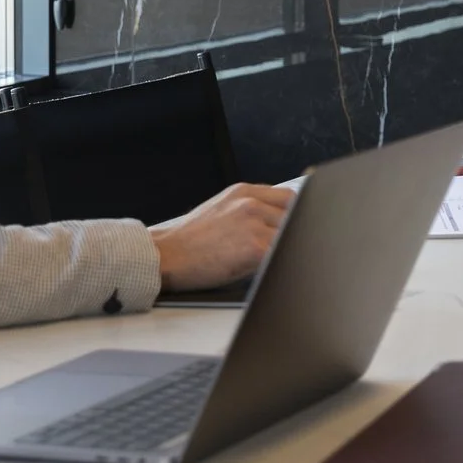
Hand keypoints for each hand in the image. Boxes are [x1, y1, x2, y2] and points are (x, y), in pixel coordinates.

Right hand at [151, 183, 294, 289]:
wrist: (164, 256)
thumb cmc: (189, 240)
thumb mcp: (220, 210)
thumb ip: (250, 209)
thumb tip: (278, 221)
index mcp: (244, 192)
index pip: (288, 198)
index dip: (293, 216)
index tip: (297, 228)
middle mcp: (250, 203)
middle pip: (294, 216)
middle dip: (290, 234)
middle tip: (283, 250)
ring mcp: (253, 223)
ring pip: (291, 236)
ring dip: (285, 250)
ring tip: (269, 262)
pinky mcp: (255, 247)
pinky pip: (281, 255)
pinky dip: (279, 263)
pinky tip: (266, 270)